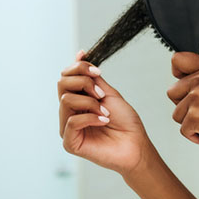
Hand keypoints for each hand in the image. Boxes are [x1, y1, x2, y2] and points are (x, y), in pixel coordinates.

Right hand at [57, 50, 153, 175]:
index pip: (65, 76)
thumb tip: (79, 54)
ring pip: (66, 100)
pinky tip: (104, 121)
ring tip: (106, 112)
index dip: (79, 68)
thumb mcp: (109, 93)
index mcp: (77, 99)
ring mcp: (67, 128)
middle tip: (102, 94)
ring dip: (91, 102)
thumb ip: (92, 78)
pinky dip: (90, 117)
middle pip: (61, 84)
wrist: (136, 144)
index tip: (97, 71)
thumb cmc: (125, 121)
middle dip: (84, 82)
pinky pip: (72, 121)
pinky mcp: (70, 142)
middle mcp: (69, 112)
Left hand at [166, 52, 198, 154]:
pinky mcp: (194, 116)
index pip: (178, 59)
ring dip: (191, 123)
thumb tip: (184, 77)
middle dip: (184, 105)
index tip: (185, 86)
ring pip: (176, 114)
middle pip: (172, 91)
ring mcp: (197, 97)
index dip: (177, 74)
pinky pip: (183, 130)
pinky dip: (195, 136)